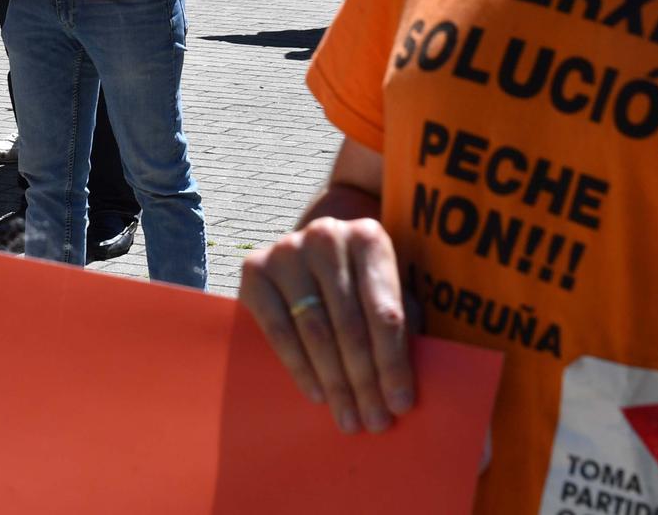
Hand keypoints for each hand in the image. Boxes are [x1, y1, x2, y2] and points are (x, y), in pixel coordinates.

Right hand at [239, 217, 414, 434]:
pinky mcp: (254, 269)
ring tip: (349, 418)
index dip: (393, 363)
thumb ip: (403, 325)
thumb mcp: (389, 289)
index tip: (401, 405)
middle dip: (364, 381)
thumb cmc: (361, 280)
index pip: (385, 311)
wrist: (311, 249)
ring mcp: (287, 250)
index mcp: (369, 237)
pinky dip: (299, 367)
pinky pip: (278, 330)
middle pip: (349, 324)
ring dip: (335, 383)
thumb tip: (403, 386)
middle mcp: (327, 236)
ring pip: (315, 331)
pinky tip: (317, 394)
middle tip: (374, 422)